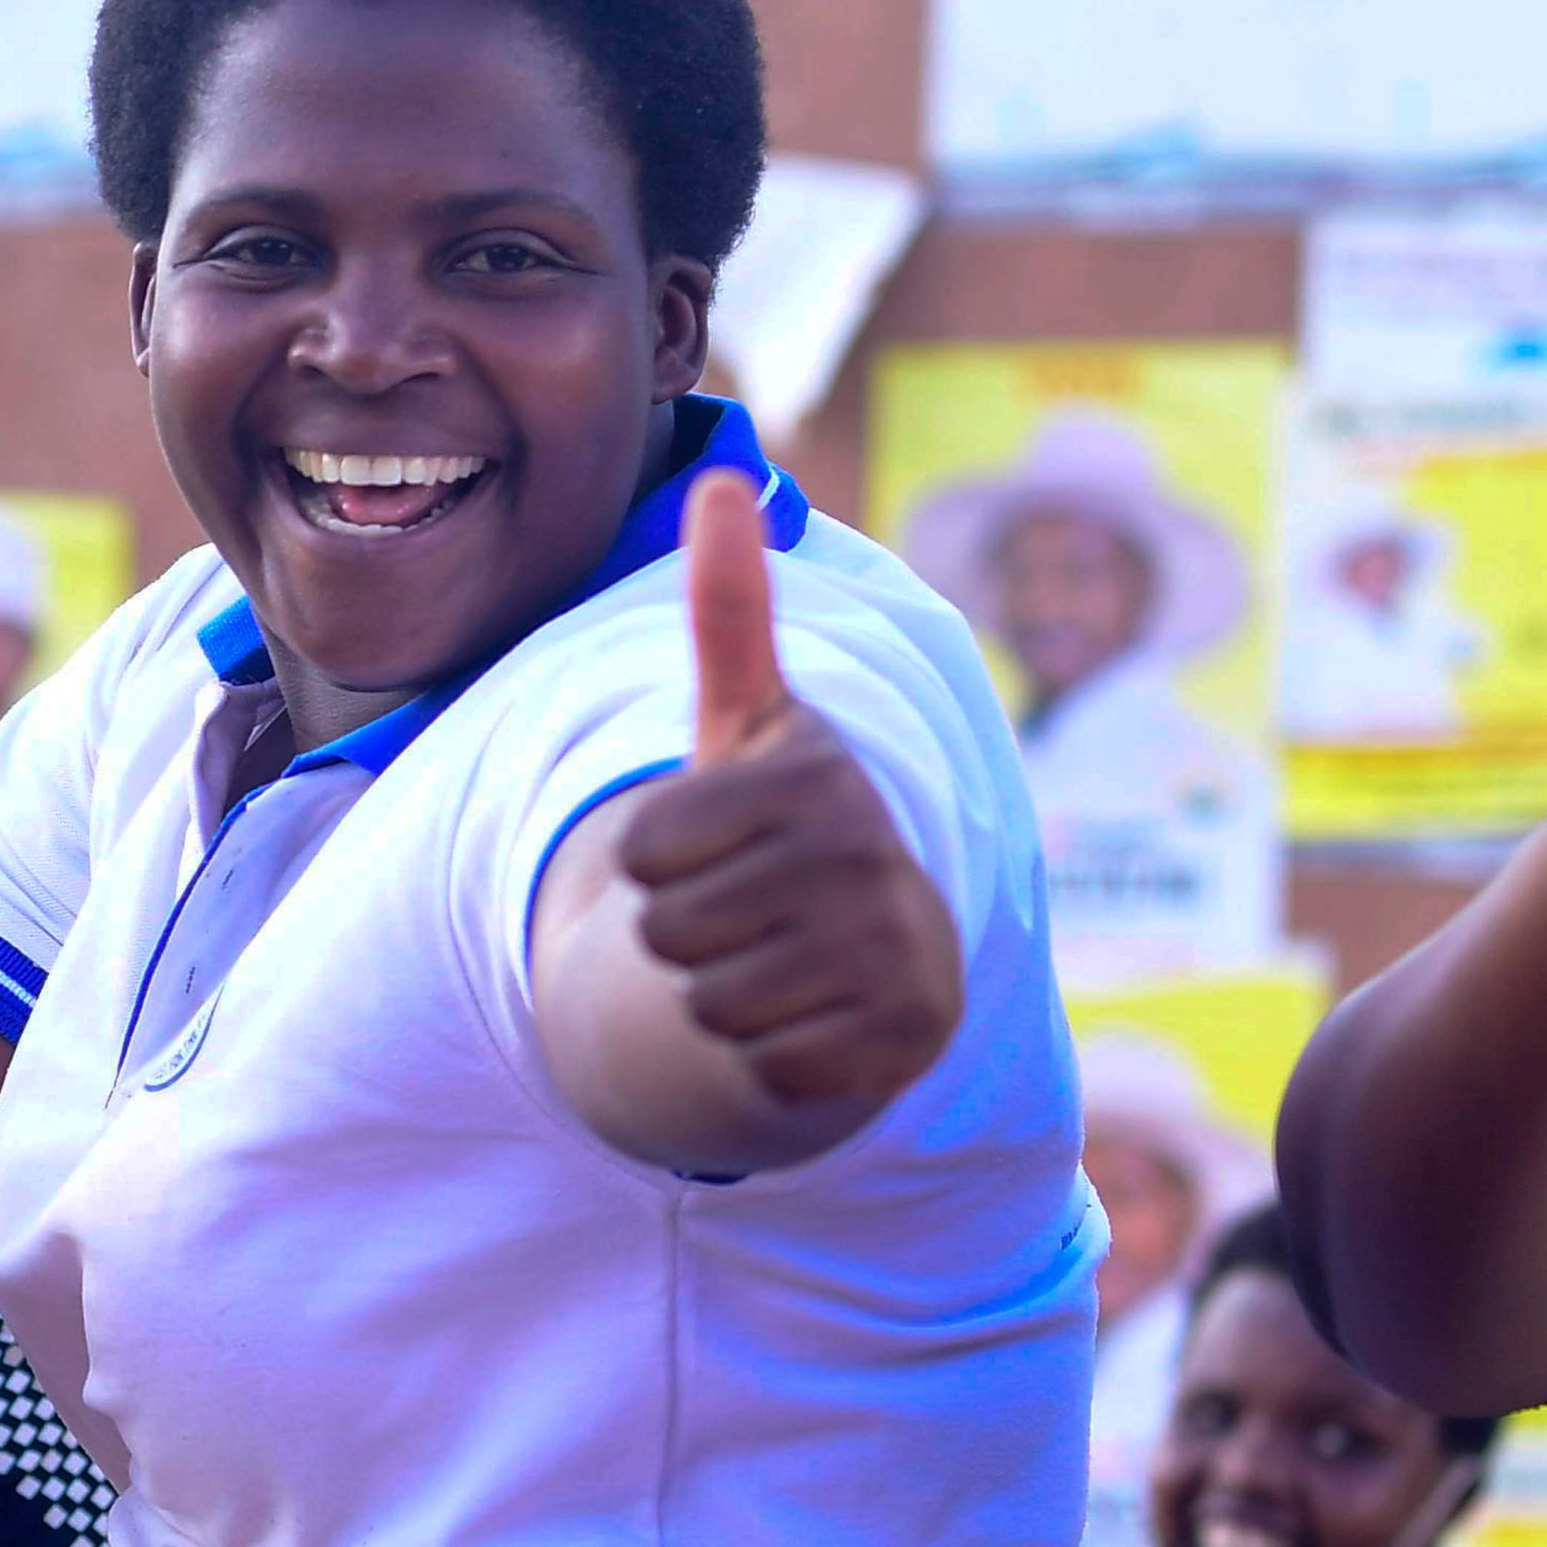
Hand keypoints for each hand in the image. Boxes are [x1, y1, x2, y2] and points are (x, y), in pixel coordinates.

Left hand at [612, 471, 963, 1122]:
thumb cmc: (785, 826)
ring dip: (722, 1000)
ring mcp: (890, 948)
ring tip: (774, 963)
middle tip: (743, 914)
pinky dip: (772, 1058)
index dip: (653, 862)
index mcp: (809, 775)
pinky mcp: (905, 1038)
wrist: (887, 945)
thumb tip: (724, 477)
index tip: (712, 846)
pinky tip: (812, 1017)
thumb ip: (728, 611)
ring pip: (710, 1007)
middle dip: (685, 937)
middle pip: (667, 934)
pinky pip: (767, 1069)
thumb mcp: (749, 724)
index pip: (641, 851)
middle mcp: (863, 853)